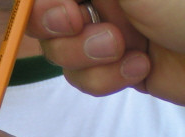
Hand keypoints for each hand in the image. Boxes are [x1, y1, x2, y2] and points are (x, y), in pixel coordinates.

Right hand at [28, 0, 184, 104]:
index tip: (68, 14)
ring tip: (130, 55)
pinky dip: (105, 81)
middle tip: (106, 38)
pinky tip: (140, 70)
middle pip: (47, 21)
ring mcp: (109, 30)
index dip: (45, 7)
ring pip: (63, 54)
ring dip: (89, 62)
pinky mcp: (117, 66)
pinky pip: (85, 78)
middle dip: (67, 37)